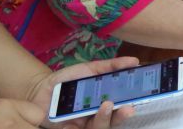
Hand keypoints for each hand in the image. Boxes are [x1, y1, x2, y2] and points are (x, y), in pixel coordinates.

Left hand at [25, 57, 139, 128]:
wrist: (41, 88)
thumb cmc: (68, 79)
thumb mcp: (90, 69)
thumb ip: (111, 66)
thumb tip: (134, 61)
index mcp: (103, 103)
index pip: (120, 108)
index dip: (130, 106)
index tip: (140, 99)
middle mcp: (95, 117)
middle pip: (112, 122)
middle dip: (121, 116)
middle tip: (127, 108)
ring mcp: (82, 126)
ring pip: (98, 128)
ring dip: (104, 119)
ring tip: (105, 105)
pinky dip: (78, 128)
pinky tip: (77, 122)